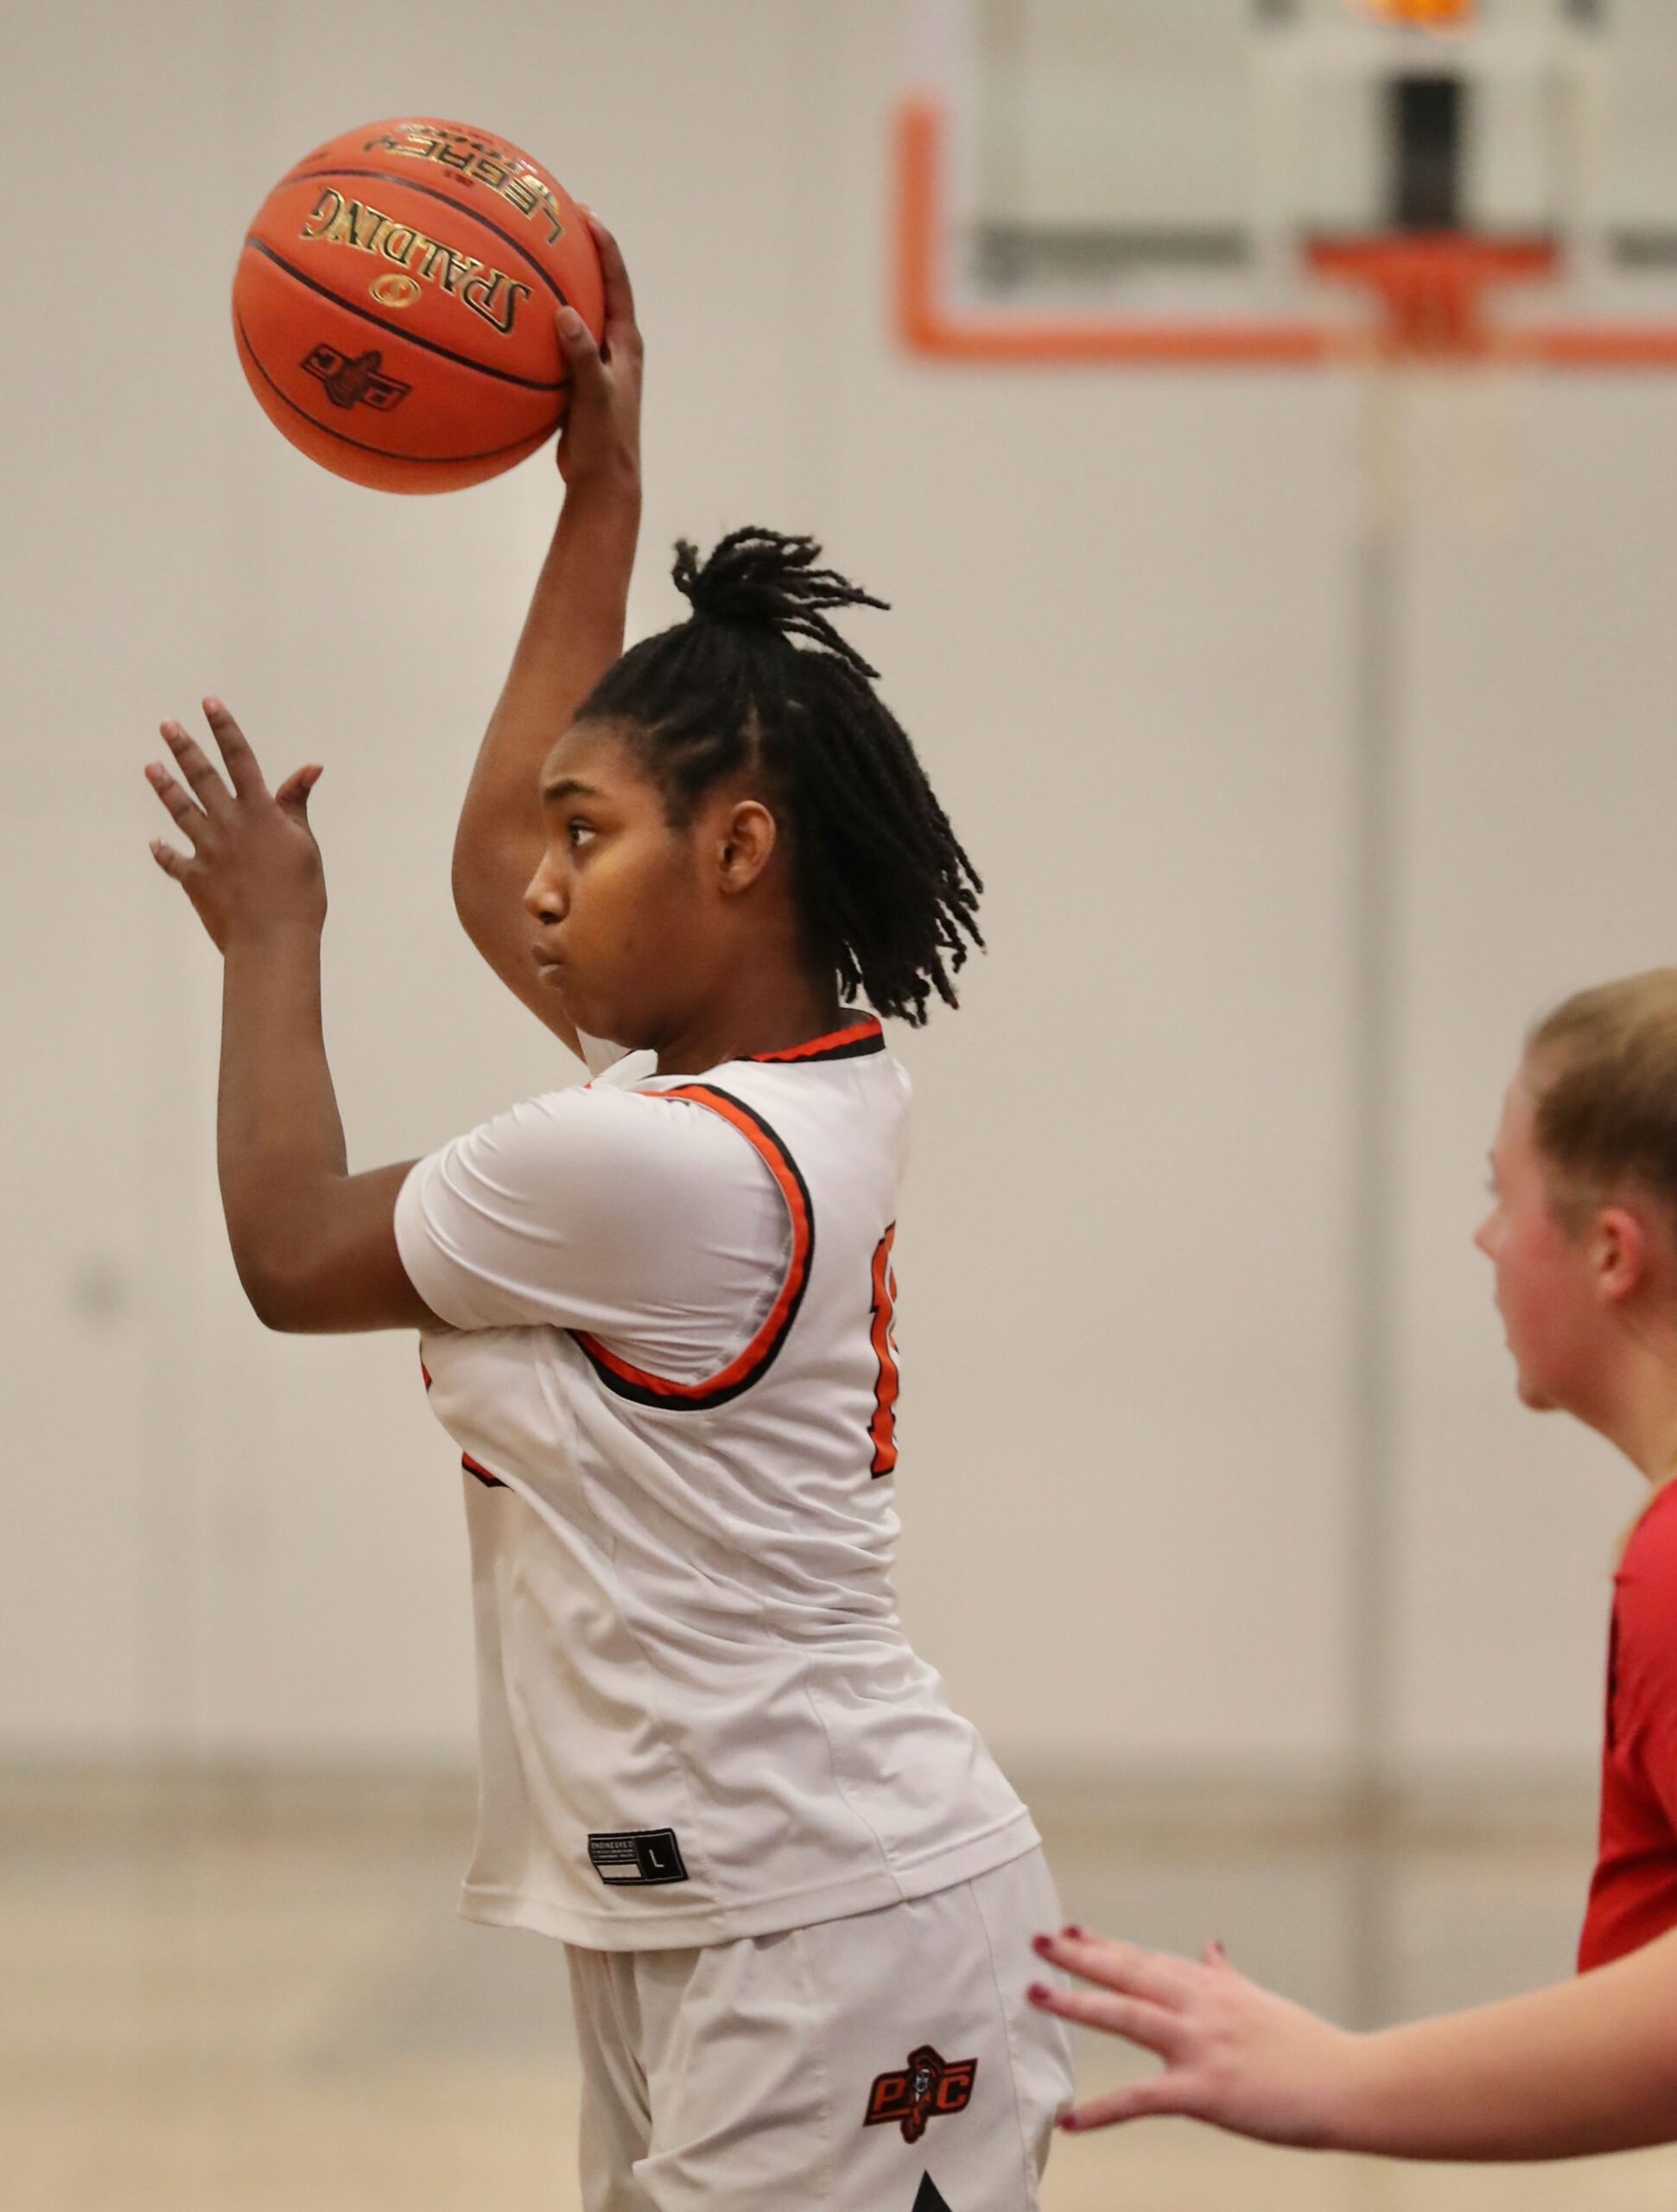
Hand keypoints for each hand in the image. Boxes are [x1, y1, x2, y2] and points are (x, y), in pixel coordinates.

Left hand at [146, 699, 325, 952]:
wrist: (272, 941)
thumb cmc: (300, 895)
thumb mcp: (305, 844)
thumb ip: (297, 804)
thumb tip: (309, 768)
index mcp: (260, 814)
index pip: (241, 760)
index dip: (225, 729)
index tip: (210, 703)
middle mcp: (229, 825)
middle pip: (202, 778)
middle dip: (183, 748)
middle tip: (167, 726)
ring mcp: (208, 851)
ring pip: (181, 811)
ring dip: (165, 788)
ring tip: (150, 768)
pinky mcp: (195, 879)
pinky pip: (174, 861)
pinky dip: (164, 852)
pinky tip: (155, 843)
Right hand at [554, 212, 642, 493]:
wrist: (604, 483)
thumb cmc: (603, 442)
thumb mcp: (593, 396)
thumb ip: (581, 356)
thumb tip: (564, 314)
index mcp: (625, 345)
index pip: (616, 282)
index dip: (603, 245)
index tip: (584, 213)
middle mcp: (614, 349)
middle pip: (599, 288)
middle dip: (581, 253)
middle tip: (557, 221)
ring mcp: (597, 364)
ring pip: (578, 313)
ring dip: (560, 286)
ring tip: (533, 258)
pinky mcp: (579, 382)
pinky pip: (559, 341)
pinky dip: (541, 324)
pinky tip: (514, 318)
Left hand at [1028, 1927, 1359, 2146]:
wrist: (1350, 2085)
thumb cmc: (1310, 2049)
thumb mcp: (1262, 2001)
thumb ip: (1227, 1976)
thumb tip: (1212, 1945)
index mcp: (1213, 1988)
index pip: (1148, 1959)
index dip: (1106, 1945)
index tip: (1070, 1929)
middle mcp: (1201, 2006)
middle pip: (1129, 1974)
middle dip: (1080, 1956)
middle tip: (1037, 1940)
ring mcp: (1201, 2045)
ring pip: (1126, 2017)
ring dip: (1077, 2004)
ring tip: (1034, 1993)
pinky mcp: (1205, 2091)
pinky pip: (1141, 2099)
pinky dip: (1102, 2112)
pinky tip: (1070, 2121)